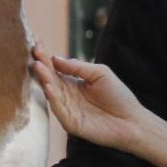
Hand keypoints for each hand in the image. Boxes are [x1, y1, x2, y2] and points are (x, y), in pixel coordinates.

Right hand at [31, 46, 166, 166]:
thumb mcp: (99, 73)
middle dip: (42, 66)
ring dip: (45, 80)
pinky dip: (53, 99)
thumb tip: (55, 58)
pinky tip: (50, 87)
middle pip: (50, 79)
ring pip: (52, 93)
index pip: (55, 68)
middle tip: (34, 53)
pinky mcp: (71, 123)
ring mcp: (67, 110)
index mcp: (73, 83)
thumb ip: (78, 67)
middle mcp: (67, 96)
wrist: (132, 121)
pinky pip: (59, 110)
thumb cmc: (118, 96)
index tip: (36, 43)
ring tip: (39, 66)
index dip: (46, 57)